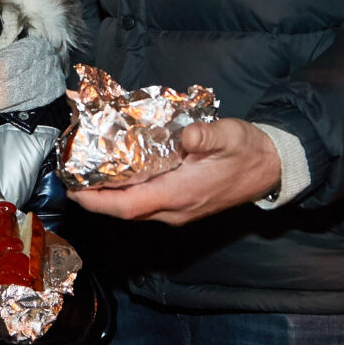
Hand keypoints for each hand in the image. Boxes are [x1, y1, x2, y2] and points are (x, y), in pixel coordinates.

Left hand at [68, 120, 280, 225]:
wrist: (272, 168)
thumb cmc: (248, 151)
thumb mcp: (229, 136)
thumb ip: (206, 135)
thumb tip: (187, 135)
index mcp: (179, 195)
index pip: (127, 206)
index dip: (96, 200)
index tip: (72, 188)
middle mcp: (174, 209)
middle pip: (123, 209)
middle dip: (94, 196)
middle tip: (70, 173)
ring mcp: (177, 210)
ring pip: (133, 207)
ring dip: (108, 194)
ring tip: (86, 170)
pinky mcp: (181, 203)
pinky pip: (145, 201)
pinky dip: (126, 190)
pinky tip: (117, 171)